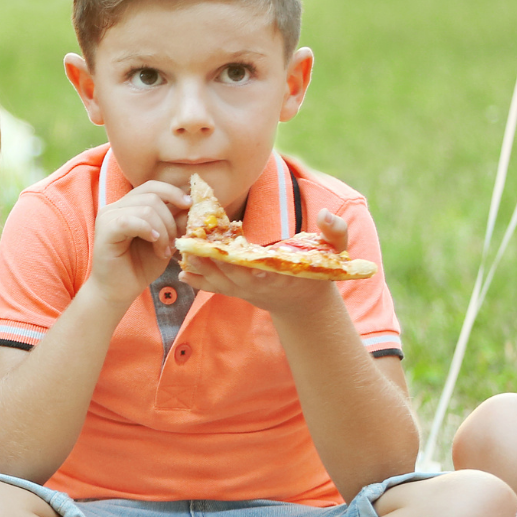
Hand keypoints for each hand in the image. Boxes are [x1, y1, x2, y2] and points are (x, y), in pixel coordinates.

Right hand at [87, 180, 188, 307]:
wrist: (118, 291)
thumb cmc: (139, 267)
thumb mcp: (164, 241)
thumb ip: (174, 222)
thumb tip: (192, 204)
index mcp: (129, 206)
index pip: (152, 186)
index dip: (172, 192)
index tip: (189, 205)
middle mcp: (116, 207)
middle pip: (152, 196)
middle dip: (171, 220)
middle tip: (174, 244)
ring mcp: (108, 216)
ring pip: (146, 208)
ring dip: (162, 231)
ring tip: (163, 251)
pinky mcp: (104, 229)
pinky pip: (131, 220)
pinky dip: (148, 230)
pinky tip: (153, 243)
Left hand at [180, 209, 349, 314]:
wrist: (305, 303)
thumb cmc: (321, 272)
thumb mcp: (335, 251)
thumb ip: (335, 232)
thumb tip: (325, 213)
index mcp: (280, 274)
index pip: (260, 269)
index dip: (243, 262)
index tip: (225, 253)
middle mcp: (259, 285)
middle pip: (232, 274)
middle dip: (212, 261)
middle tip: (192, 244)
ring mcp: (246, 291)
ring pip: (219, 281)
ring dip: (200, 268)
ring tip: (182, 254)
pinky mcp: (237, 292)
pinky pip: (216, 288)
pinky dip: (199, 282)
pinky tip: (181, 273)